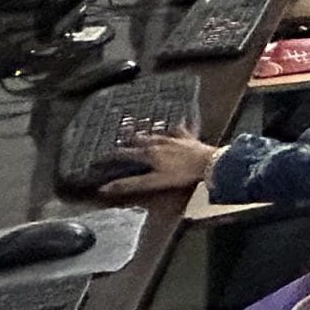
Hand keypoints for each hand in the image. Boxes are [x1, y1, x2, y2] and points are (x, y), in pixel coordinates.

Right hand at [100, 130, 221, 197]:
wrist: (208, 163)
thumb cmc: (181, 174)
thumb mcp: (153, 182)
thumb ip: (131, 184)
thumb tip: (105, 188)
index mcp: (149, 154)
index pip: (125, 154)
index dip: (112, 156)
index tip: (101, 157)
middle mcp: (159, 142)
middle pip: (140, 140)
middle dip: (129, 139)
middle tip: (120, 138)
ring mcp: (174, 138)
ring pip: (157, 132)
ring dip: (147, 132)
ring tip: (141, 131)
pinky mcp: (188, 137)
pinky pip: (180, 128)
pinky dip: (175, 126)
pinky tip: (177, 121)